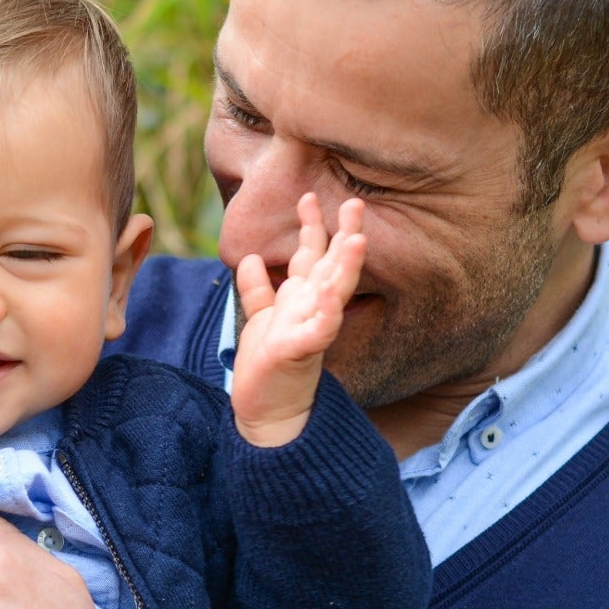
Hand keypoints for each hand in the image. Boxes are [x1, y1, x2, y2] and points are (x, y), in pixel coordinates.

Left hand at [231, 194, 367, 445]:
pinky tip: (332, 297)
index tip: (309, 196)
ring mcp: (309, 329)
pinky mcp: (300, 352)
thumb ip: (258, 291)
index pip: (311, 256)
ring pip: (334, 292)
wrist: (266, 412)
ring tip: (357, 240)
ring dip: (346, 266)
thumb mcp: (259, 321)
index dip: (312, 226)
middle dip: (343, 235)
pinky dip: (326, 313)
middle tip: (355, 203)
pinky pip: (318, 331)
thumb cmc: (265, 368)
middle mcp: (310, 310)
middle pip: (331, 266)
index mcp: (300, 299)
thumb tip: (251, 259)